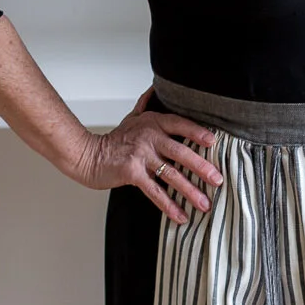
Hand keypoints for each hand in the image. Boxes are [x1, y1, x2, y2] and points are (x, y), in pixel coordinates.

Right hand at [71, 89, 221, 223]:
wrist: (87, 155)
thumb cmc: (114, 140)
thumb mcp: (131, 117)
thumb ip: (145, 104)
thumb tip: (154, 88)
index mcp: (153, 123)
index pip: (180, 124)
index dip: (197, 132)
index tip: (214, 142)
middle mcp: (149, 137)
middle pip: (181, 152)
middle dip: (202, 167)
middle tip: (218, 179)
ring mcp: (140, 156)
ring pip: (171, 175)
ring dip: (190, 191)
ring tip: (205, 204)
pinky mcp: (131, 174)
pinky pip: (155, 192)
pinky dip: (169, 206)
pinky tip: (181, 216)